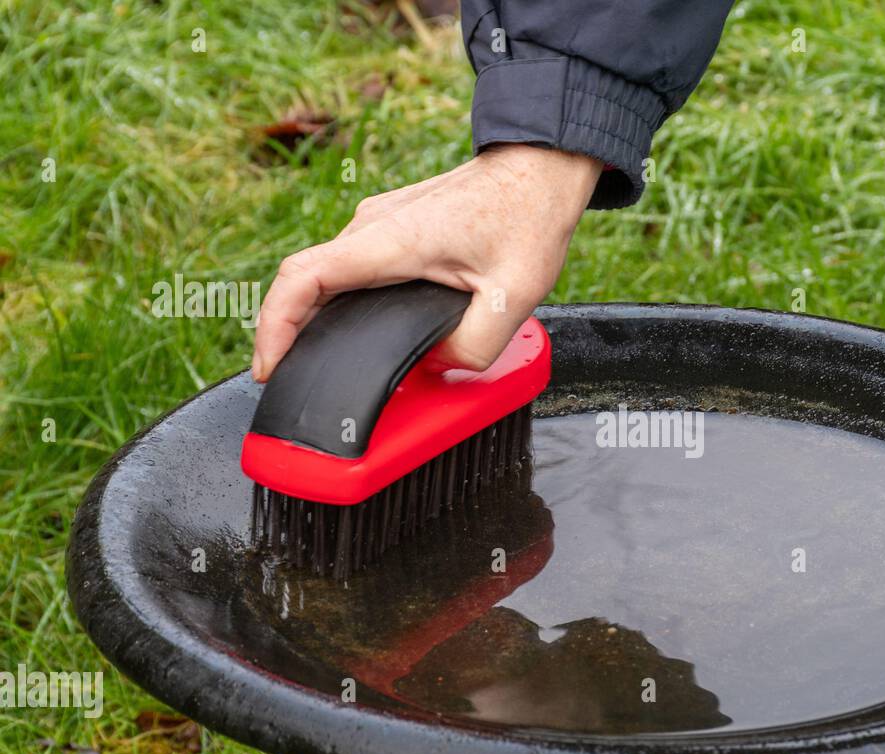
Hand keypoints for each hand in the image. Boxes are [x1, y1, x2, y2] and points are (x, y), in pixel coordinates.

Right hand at [251, 144, 601, 380]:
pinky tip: (349, 329)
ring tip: (312, 361)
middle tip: (288, 378)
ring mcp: (379, 223)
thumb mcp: (513, 296)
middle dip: (286, 332)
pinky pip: (348, 267)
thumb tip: (439, 366)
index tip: (268, 365)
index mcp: (390, 241)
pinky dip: (336, 300)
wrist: (539, 167)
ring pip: (326, 274)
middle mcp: (372, 226)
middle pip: (304, 281)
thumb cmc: (528, 218)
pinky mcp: (392, 227)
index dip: (274, 326)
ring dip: (311, 315)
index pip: (303, 278)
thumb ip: (473, 346)